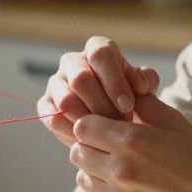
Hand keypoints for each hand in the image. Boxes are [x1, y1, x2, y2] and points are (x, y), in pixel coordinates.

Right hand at [38, 36, 160, 148]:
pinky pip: (53, 118)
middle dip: (103, 106)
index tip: (128, 105)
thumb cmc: (131, 99)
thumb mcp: (145, 89)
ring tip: (108, 134)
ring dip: (89, 121)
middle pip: (81, 79)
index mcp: (98, 50)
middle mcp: (72, 62)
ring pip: (66, 100)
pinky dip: (74, 133)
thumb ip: (146, 80)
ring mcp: (56, 83)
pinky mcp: (45, 105)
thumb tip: (139, 83)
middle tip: (120, 125)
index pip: (100, 54)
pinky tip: (92, 141)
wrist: (116, 121)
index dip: (114, 81)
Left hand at [68, 90, 191, 191]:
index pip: (83, 126)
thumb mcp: (174, 122)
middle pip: (78, 152)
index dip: (93, 124)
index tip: (107, 127)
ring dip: (94, 170)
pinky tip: (124, 188)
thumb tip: (121, 83)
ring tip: (118, 167)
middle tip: (110, 147)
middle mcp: (120, 170)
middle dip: (91, 146)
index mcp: (132, 140)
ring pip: (83, 178)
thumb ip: (143, 103)